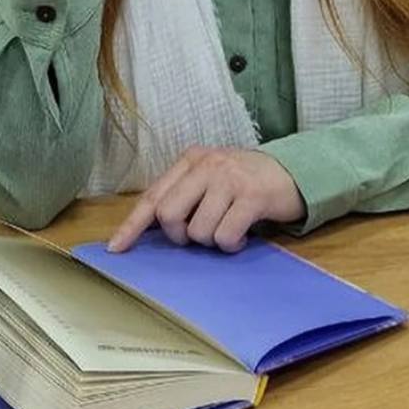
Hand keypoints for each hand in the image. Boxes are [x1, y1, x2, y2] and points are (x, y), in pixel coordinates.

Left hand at [107, 147, 306, 254]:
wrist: (292, 172)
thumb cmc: (244, 181)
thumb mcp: (209, 179)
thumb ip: (183, 196)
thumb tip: (146, 230)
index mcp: (190, 160)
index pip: (153, 196)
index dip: (132, 226)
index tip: (115, 249)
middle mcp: (206, 165)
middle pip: (169, 215)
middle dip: (180, 236)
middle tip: (199, 235)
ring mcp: (229, 178)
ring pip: (198, 231)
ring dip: (211, 242)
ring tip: (227, 229)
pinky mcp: (251, 196)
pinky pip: (225, 236)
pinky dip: (231, 245)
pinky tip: (241, 236)